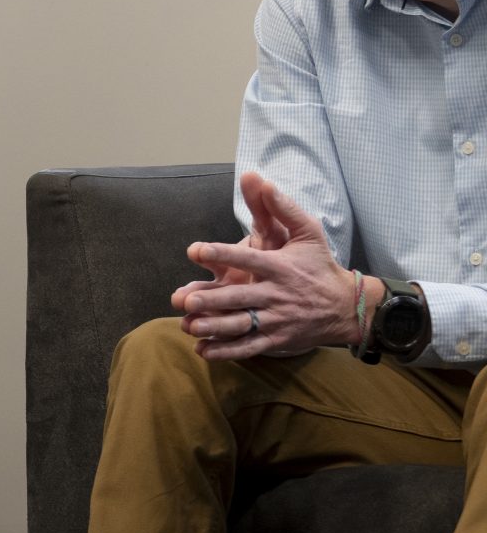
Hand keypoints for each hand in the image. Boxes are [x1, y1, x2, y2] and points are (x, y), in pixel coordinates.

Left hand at [170, 171, 362, 359]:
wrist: (348, 307)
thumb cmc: (321, 266)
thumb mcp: (310, 233)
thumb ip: (284, 209)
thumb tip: (262, 181)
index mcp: (280, 267)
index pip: (248, 259)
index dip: (221, 254)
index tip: (195, 250)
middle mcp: (276, 294)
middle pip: (240, 297)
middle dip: (212, 300)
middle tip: (184, 300)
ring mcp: (277, 319)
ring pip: (241, 325)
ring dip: (214, 327)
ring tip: (189, 326)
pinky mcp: (278, 339)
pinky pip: (249, 347)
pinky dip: (226, 351)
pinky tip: (203, 350)